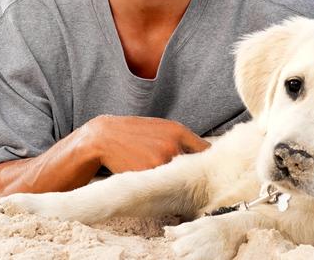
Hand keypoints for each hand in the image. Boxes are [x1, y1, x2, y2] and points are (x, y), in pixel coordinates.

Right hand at [85, 115, 209, 173]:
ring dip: (176, 181)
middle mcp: (173, 145)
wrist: (104, 138)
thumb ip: (180, 139)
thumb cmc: (134, 133)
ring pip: (179, 178)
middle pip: (195, 167)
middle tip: (191, 179)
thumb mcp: (160, 127)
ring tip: (166, 179)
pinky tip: (154, 182)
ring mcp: (161, 162)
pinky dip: (161, 186)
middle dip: (193, 173)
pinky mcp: (149, 175)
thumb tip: (202, 153)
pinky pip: (162, 185)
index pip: (206, 149)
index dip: (209, 160)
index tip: (210, 168)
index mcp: (178, 130)